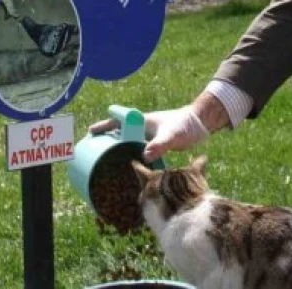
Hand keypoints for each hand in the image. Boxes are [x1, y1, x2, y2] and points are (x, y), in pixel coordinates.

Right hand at [88, 105, 209, 161]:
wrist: (201, 125)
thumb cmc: (186, 125)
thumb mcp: (172, 135)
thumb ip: (160, 144)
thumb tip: (145, 156)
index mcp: (142, 121)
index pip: (117, 121)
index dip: (103, 127)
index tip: (90, 132)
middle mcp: (142, 128)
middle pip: (119, 133)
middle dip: (105, 140)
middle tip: (91, 151)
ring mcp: (148, 136)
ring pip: (128, 142)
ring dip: (118, 150)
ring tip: (105, 163)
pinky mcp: (155, 145)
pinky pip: (138, 150)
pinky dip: (132, 157)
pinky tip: (130, 169)